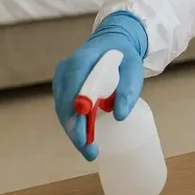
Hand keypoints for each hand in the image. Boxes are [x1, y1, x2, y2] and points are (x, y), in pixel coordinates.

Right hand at [52, 11, 147, 160]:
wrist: (113, 41)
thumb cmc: (123, 56)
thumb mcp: (132, 69)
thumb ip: (127, 90)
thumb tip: (119, 115)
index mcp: (82, 61)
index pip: (75, 93)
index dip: (78, 118)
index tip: (85, 139)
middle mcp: (66, 69)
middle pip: (65, 105)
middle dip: (75, 131)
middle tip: (90, 153)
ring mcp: (62, 78)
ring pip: (63, 109)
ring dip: (74, 130)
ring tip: (89, 150)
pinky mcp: (64, 85)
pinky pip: (65, 107)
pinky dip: (73, 123)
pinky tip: (84, 136)